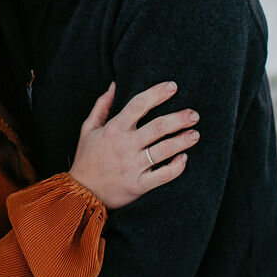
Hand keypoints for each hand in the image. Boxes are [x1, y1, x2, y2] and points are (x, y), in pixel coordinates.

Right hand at [68, 81, 198, 209]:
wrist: (81, 192)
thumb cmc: (86, 158)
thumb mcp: (88, 129)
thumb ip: (102, 106)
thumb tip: (114, 84)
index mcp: (114, 129)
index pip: (138, 105)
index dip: (157, 93)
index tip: (173, 86)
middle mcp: (125, 146)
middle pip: (158, 127)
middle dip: (179, 118)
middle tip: (194, 114)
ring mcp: (133, 166)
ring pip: (164, 150)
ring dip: (183, 141)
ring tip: (195, 134)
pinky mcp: (139, 185)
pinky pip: (163, 175)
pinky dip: (176, 167)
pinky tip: (184, 158)